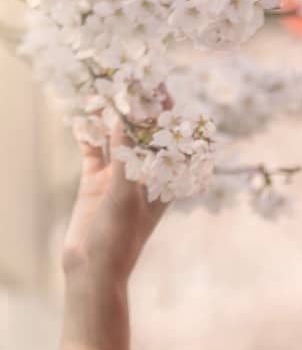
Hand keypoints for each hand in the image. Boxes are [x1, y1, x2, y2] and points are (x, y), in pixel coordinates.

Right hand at [61, 107, 172, 284]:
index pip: (169, 144)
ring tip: (107, 90)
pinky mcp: (95, 182)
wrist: (92, 269)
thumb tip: (127, 125)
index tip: (164, 91)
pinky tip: (83, 116)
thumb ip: (126, 163)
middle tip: (133, 81)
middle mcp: (143, 177)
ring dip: (112, 119)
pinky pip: (93, 151)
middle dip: (139, 111)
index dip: (168, 118)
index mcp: (163, 183)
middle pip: (143, 137)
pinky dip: (88, 135)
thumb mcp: (126, 199)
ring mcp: (118, 177)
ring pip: (117, 140)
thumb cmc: (119, 239)